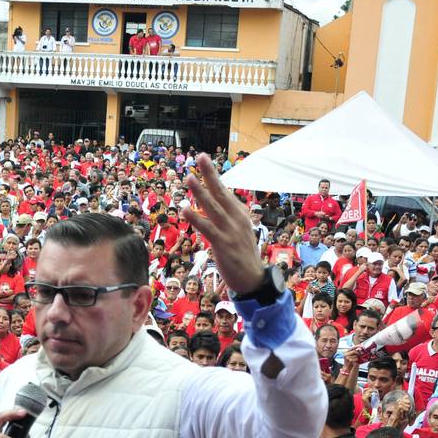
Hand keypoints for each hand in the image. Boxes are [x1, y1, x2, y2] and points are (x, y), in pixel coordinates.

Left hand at [181, 155, 264, 295]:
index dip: (214, 177)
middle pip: (220, 193)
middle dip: (210, 174)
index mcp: (240, 215)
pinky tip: (184, 209)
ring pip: (212, 207)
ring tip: (189, 176)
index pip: (224, 192)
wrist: (253, 280)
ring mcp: (230, 231)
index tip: (205, 160)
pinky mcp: (223, 244)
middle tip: (201, 157)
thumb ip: (228, 219)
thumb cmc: (243, 256)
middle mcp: (236, 219)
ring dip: (200, 191)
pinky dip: (196, 218)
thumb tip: (217, 208)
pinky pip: (207, 229)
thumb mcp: (238, 232)